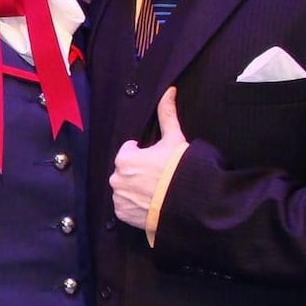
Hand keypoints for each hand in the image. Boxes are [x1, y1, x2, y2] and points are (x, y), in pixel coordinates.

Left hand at [110, 86, 186, 229]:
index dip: (144, 154)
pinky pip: (125, 206)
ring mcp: (118, 199)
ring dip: (135, 188)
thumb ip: (167, 114)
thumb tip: (169, 90)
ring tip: (157, 191)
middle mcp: (116, 179)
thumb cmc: (181, 169)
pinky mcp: (122, 215)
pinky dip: (134, 205)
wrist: (190, 203)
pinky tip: (151, 203)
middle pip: (125, 170)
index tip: (157, 161)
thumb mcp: (175, 139)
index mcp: (124, 158)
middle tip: (159, 177)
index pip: (129, 151)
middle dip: (139, 171)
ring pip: (125, 188)